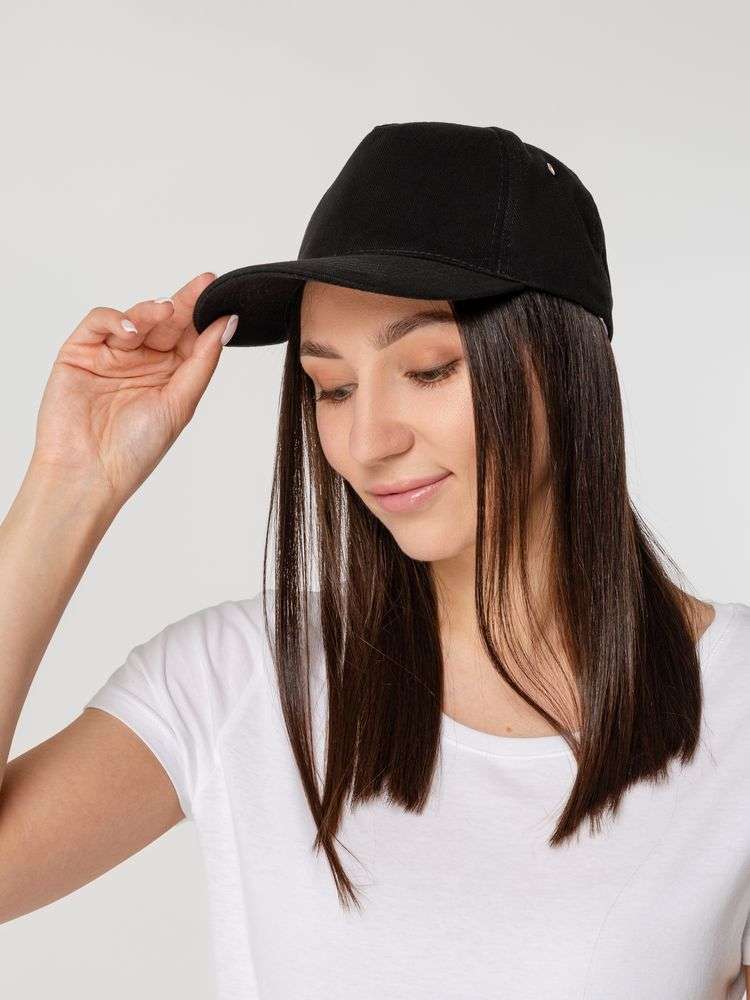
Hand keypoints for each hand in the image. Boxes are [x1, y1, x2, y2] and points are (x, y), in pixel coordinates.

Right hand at [30, 272, 235, 505]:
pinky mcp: (79, 352)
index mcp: (169, 375)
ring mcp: (110, 355)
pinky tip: (129, 330)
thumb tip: (227, 324)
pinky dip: (114, 318)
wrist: (88, 473)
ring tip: (164, 312)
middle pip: (165, 321)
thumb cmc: (135, 449)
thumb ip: (202, 360)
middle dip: (184, 303)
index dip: (204, 312)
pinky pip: (98, 322)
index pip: (189, 335)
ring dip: (151, 311)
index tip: (220, 290)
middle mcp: (141, 362)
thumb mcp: (181, 402)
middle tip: (201, 286)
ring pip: (135, 317)